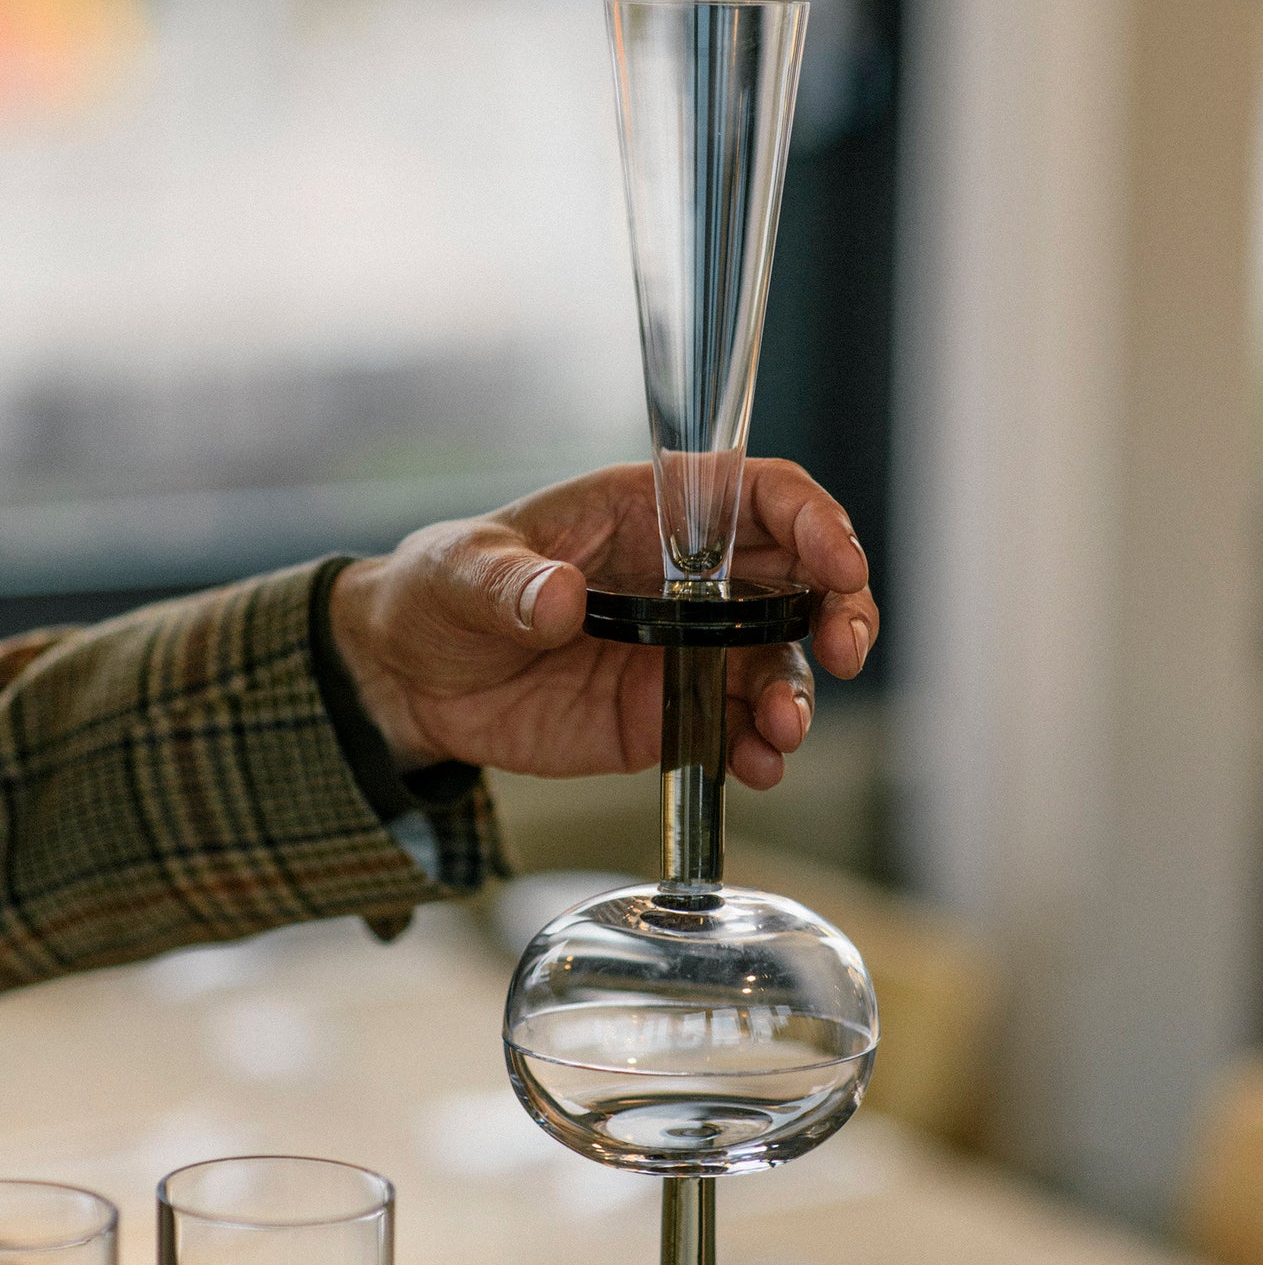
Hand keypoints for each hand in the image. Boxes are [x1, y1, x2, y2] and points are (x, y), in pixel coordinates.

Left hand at [330, 461, 877, 788]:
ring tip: (779, 731)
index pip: (757, 496)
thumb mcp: (460, 572)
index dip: (813, 520)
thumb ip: (509, 582)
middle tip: (846, 650)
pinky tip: (754, 768)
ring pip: (777, 664)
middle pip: (798, 580)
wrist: (413, 680)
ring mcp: (685, 651)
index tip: (837, 561)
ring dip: (796, 695)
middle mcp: (687, 580)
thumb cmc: (442, 590)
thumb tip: (559, 597)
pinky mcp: (668, 716)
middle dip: (839, 610)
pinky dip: (755, 751)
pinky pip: (733, 731)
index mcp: (649, 512)